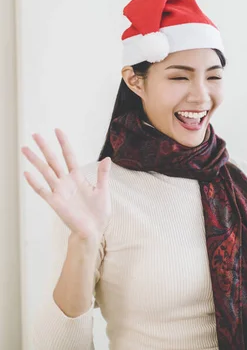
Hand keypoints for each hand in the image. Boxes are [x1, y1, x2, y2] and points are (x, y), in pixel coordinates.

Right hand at [21, 129, 111, 245]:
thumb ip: (103, 175)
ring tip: (25, 149)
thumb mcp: (103, 190)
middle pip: (53, 160)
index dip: (64, 143)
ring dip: (35, 161)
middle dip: (45, 147)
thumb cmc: (99, 212)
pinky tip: (27, 173)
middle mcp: (66, 182)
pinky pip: (43, 190)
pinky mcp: (55, 202)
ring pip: (45, 172)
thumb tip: (107, 158)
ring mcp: (59, 191)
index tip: (57, 130)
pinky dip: (35, 182)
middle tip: (35, 134)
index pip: (69, 156)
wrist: (93, 230)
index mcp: (78, 177)